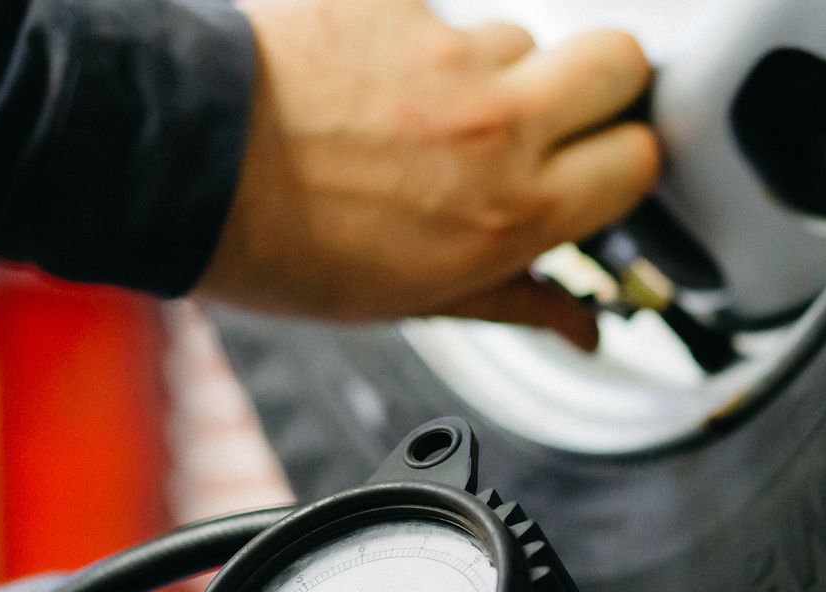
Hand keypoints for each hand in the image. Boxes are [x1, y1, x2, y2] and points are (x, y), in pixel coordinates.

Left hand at [198, 0, 659, 350]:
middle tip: (555, 118)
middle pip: (622, 61)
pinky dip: (412, 45)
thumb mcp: (412, 302)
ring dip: (491, 70)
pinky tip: (365, 84)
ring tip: (421, 113)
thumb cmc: (283, 247)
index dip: (622, 165)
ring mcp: (447, 54)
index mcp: (512, 213)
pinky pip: (438, 14)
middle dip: (602, 87)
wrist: (185, 166)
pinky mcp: (396, 1)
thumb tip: (583, 326)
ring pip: (520, 37)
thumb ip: (515, 298)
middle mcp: (496, 126)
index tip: (595, 174)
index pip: (641, 160)